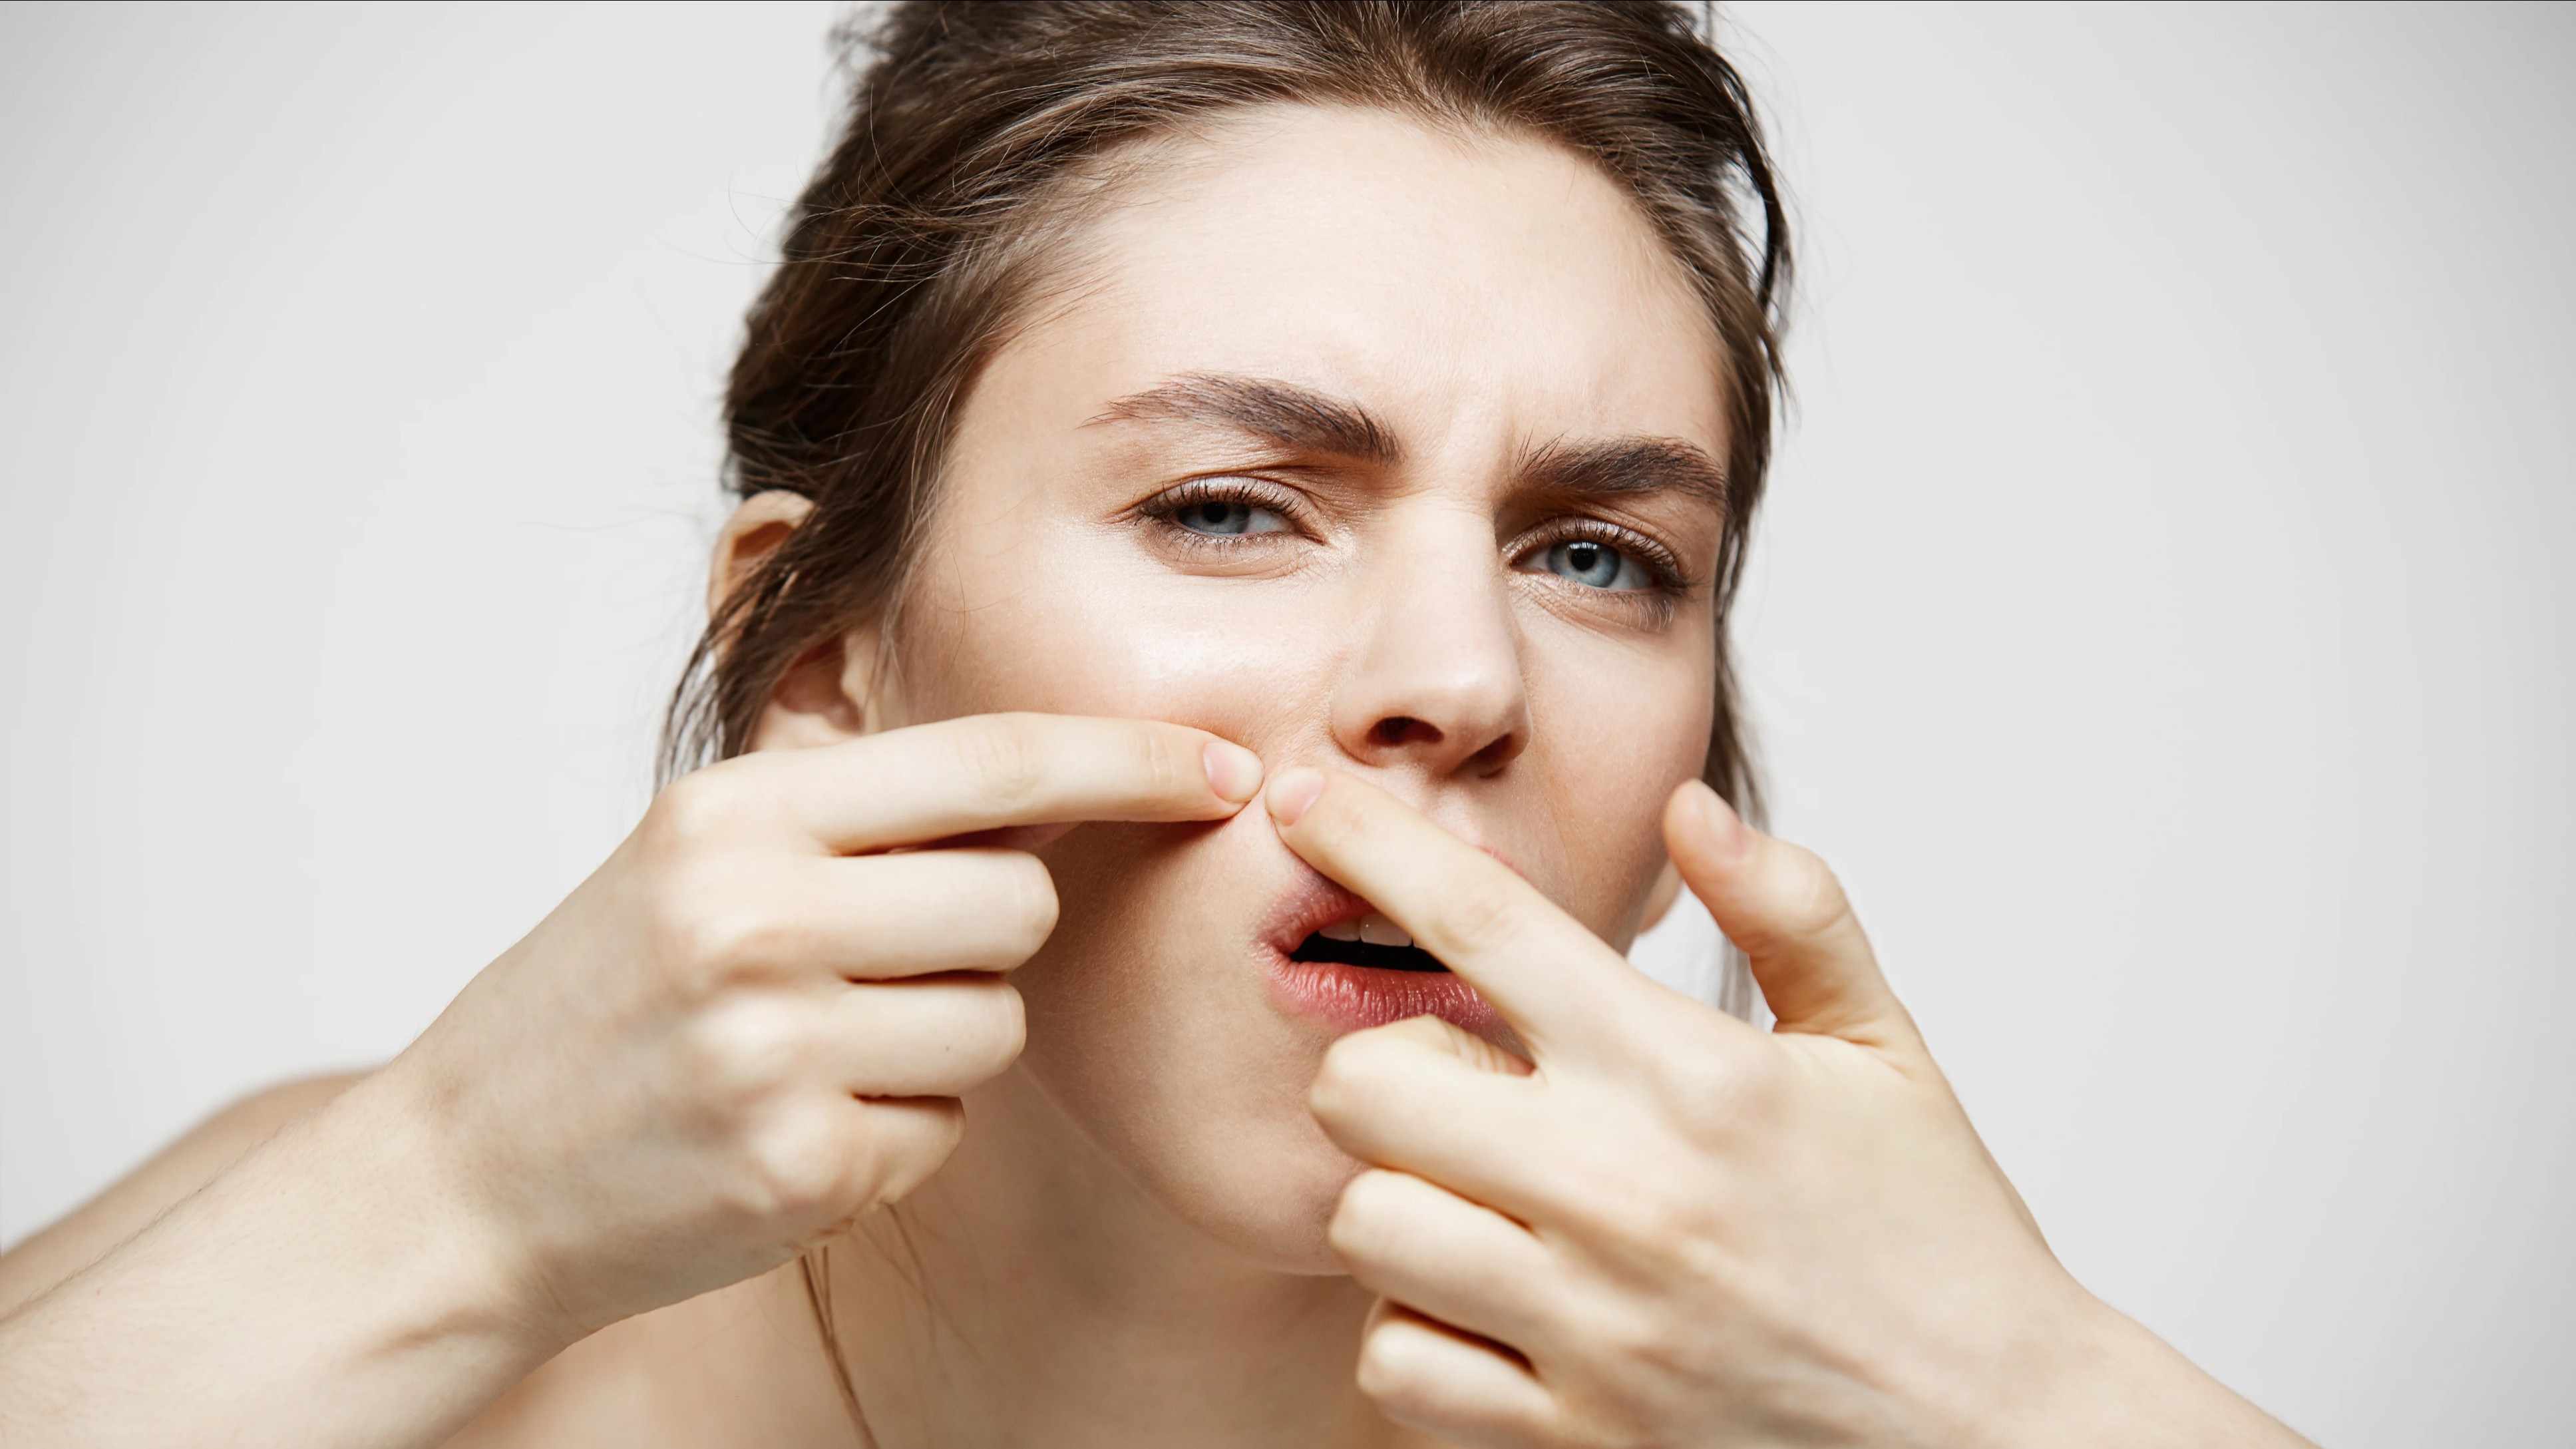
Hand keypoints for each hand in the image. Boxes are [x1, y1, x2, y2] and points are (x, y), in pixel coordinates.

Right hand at [375, 713, 1263, 1343]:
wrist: (456, 1182)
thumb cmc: (597, 1007)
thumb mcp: (693, 860)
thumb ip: (852, 813)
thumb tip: (1045, 785)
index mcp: (735, 815)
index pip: (990, 762)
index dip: (1129, 757)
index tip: (1222, 768)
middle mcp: (755, 917)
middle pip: (1019, 907)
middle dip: (987, 939)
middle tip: (876, 967)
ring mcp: (776, 1049)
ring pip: (996, 1025)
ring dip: (938, 1043)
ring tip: (811, 1051)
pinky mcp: (801, 1168)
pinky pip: (946, 1130)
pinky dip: (897, 1135)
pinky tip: (793, 1130)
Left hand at [1270, 768, 2303, 1448]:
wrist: (2000, 1438)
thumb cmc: (1937, 1237)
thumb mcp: (1880, 1050)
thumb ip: (1789, 910)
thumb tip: (1688, 809)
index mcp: (1689, 1072)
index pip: (1482, 922)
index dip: (1368, 843)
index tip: (1300, 805)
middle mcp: (1623, 1189)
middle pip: (1368, 1081)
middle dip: (1392, 1069)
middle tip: (1461, 1088)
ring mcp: (1591, 1322)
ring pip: (1365, 1221)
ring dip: (1404, 1204)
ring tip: (1489, 1206)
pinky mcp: (1573, 1434)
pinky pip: (1396, 1359)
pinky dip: (1422, 1330)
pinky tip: (1497, 1308)